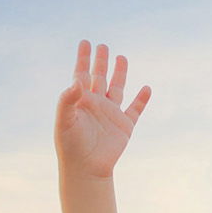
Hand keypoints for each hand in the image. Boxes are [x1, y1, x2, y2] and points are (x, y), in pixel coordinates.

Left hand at [54, 39, 151, 178]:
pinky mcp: (124, 127)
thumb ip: (67, 100)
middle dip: (101, 62)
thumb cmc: (70, 146)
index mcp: (81, 101)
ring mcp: (111, 115)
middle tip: (103, 46)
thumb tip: (77, 80)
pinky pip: (135, 110)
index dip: (83, 59)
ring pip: (117, 89)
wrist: (86, 169)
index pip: (81, 74)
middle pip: (99, 77)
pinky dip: (141, 100)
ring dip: (120, 74)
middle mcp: (96, 105)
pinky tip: (146, 88)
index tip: (85, 43)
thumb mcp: (64, 121)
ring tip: (121, 58)